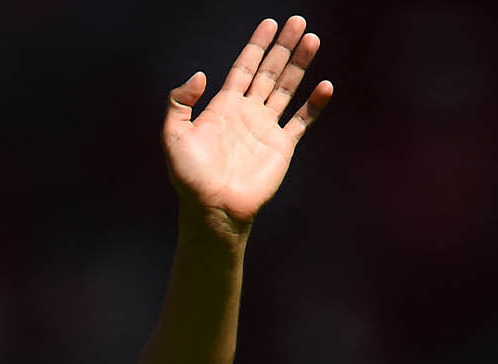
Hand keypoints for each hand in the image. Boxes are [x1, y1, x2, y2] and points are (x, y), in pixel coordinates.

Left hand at [163, 16, 332, 227]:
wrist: (212, 208)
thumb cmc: (190, 177)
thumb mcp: (173, 136)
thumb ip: (179, 103)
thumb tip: (200, 75)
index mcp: (222, 108)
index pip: (244, 68)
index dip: (256, 45)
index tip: (269, 23)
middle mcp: (246, 113)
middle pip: (269, 71)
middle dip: (283, 46)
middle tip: (297, 21)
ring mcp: (265, 129)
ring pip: (286, 88)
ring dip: (300, 64)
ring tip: (312, 39)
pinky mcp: (281, 147)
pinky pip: (301, 120)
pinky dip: (314, 104)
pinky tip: (325, 86)